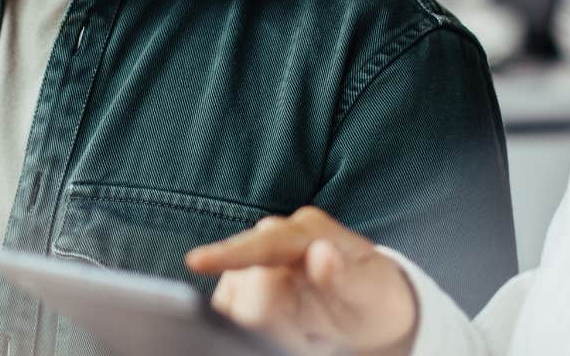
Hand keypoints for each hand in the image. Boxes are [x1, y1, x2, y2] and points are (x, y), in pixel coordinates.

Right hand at [185, 206, 418, 355]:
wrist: (371, 307)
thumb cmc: (373, 297)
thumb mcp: (370, 292)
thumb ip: (345, 275)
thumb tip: (321, 252)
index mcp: (308, 231)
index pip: (265, 242)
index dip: (230, 253)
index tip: (196, 261)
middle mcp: (277, 236)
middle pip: (248, 281)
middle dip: (275, 320)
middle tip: (316, 338)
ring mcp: (258, 259)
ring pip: (236, 299)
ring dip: (268, 326)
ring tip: (309, 333)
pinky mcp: (245, 283)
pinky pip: (232, 311)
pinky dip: (255, 327)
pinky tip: (288, 329)